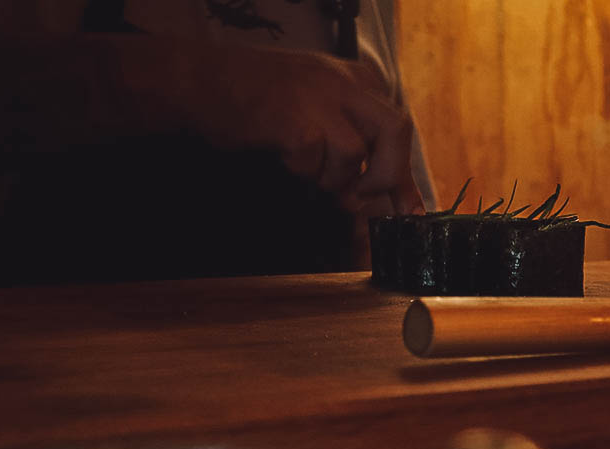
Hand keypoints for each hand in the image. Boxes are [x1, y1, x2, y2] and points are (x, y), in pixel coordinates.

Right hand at [181, 44, 424, 214]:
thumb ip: (353, 141)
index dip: (403, 174)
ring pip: (354, 154)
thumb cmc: (258, 101)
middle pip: (395, 131)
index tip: (407, 209)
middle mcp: (343, 83)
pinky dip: (301, 170)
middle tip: (361, 197)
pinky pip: (313, 160)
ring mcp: (319, 97)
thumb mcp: (317, 109)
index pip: (397, 127)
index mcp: (355, 79)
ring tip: (307, 169)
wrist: (202, 81)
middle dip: (388, 176)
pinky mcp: (294, 118)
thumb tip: (386, 192)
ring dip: (332, 178)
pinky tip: (284, 155)